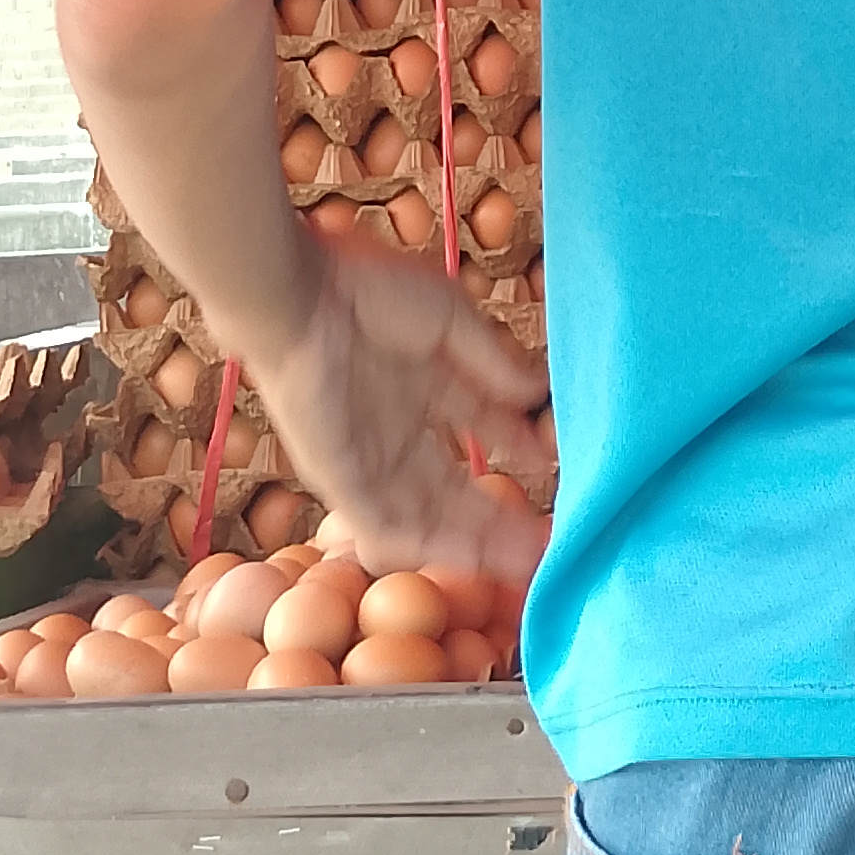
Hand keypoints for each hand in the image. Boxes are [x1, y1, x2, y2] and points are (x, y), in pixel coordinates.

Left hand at [238, 241, 552, 584]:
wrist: (300, 296)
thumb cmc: (368, 290)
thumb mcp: (450, 320)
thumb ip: (492, 361)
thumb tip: (537, 392)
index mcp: (421, 384)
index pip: (478, 427)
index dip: (516, 448)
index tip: (554, 468)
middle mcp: (395, 428)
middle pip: (453, 487)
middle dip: (497, 517)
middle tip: (544, 541)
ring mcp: (366, 457)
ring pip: (426, 514)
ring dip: (472, 541)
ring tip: (520, 563)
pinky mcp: (339, 477)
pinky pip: (384, 523)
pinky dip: (424, 544)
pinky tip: (467, 561)